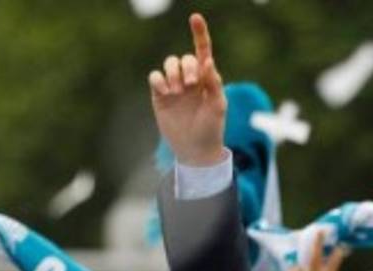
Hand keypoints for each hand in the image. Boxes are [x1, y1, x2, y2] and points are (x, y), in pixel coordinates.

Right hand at [148, 13, 226, 166]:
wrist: (195, 150)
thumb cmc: (212, 129)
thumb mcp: (218, 107)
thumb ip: (214, 83)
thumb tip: (208, 60)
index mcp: (207, 79)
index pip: (203, 52)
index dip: (199, 34)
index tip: (195, 18)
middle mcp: (190, 79)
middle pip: (185, 58)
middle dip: (188, 67)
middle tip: (192, 85)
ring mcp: (174, 86)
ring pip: (169, 64)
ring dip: (174, 73)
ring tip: (179, 91)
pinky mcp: (160, 95)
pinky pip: (155, 77)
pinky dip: (159, 80)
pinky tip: (166, 92)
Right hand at [285, 230, 346, 270]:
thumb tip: (299, 263)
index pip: (317, 254)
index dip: (319, 242)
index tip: (321, 231)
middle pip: (337, 257)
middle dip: (338, 247)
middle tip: (338, 239)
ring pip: (335, 263)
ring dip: (332, 257)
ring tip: (326, 252)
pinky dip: (329, 266)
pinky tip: (322, 267)